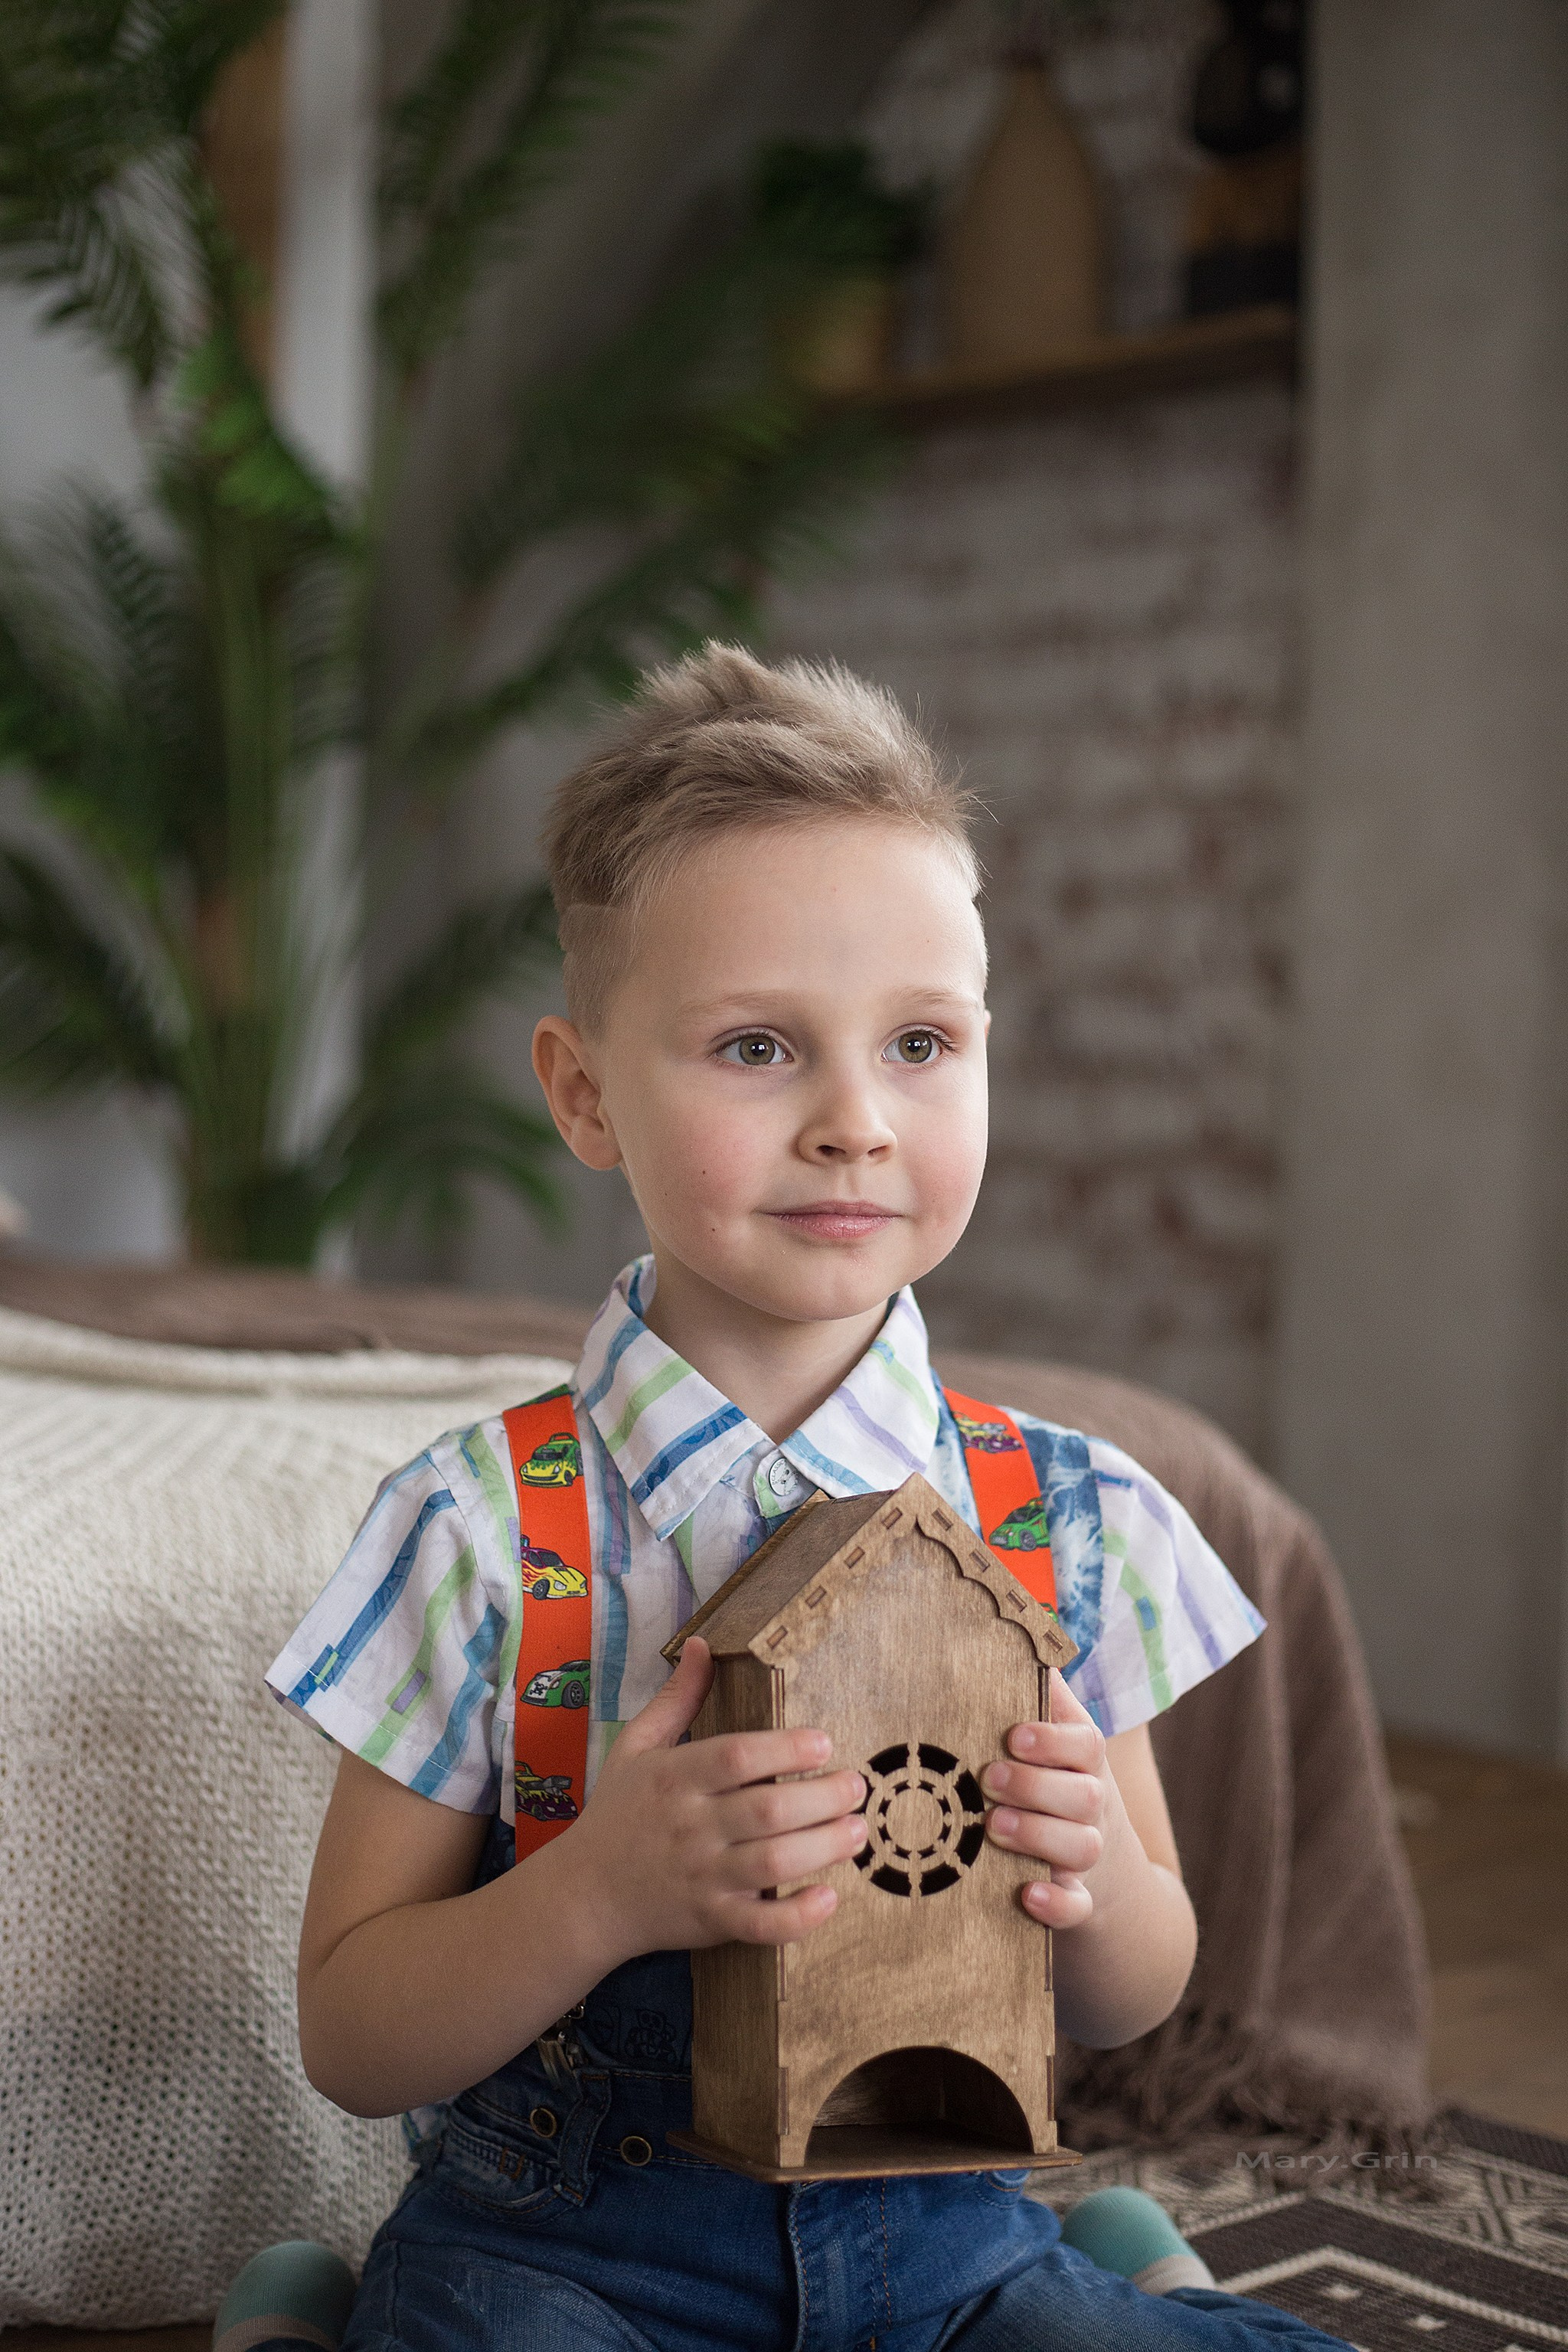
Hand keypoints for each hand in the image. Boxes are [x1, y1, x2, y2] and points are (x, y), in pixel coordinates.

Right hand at [565, 1636, 867, 1964]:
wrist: (584, 1897)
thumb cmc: (618, 1814)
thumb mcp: (635, 1747)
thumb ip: (676, 1699)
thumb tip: (702, 1644)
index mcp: (673, 1779)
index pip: (735, 1757)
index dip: (785, 1748)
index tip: (824, 1742)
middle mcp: (690, 1827)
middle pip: (767, 1811)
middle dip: (823, 1797)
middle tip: (857, 1785)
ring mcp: (702, 1878)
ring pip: (773, 1864)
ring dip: (824, 1847)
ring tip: (859, 1830)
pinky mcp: (712, 1922)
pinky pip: (762, 1925)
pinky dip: (799, 1916)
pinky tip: (829, 1897)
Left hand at [982, 1668, 1106, 1930]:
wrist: (1111, 1881)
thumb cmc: (1060, 1791)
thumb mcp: (1058, 1745)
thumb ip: (1042, 1695)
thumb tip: (1026, 1619)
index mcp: (1084, 1763)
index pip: (1085, 1743)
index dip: (1053, 1739)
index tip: (1014, 1736)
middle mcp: (1092, 1807)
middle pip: (1083, 1794)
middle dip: (1035, 1786)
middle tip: (988, 1780)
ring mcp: (1090, 1857)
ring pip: (1081, 1847)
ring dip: (1038, 1836)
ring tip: (992, 1828)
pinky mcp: (1082, 1903)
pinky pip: (1078, 1907)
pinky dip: (1058, 1902)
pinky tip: (1029, 1894)